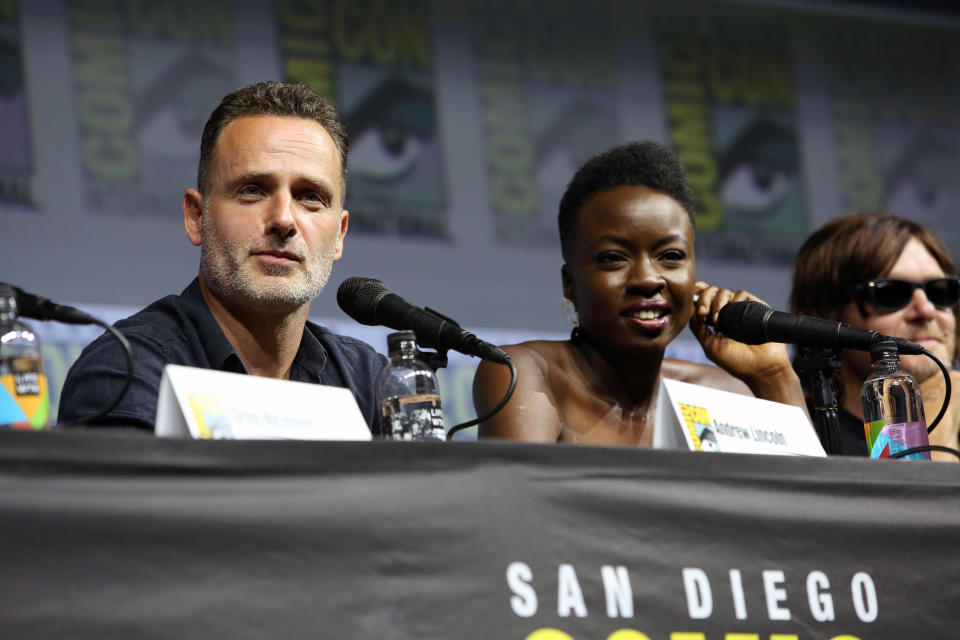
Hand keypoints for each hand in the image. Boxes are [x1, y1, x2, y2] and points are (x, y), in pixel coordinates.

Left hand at [689, 282, 797, 399]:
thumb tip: (691, 308)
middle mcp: (726, 313)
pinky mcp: (754, 307)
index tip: (693, 300)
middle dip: (704, 298)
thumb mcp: (710, 346)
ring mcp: (740, 309)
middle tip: (703, 312)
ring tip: (717, 320)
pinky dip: (734, 299)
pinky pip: (741, 294)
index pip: (702, 301)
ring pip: (723, 292)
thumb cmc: (736, 361)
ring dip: (717, 302)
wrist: (762, 367)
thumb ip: (698, 328)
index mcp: (713, 321)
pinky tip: (732, 313)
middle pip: (710, 293)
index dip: (696, 295)